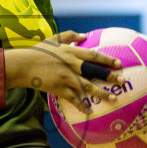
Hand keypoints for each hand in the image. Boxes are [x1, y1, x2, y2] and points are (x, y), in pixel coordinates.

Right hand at [5, 32, 123, 112]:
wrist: (24, 65)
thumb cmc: (39, 51)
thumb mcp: (54, 39)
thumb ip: (70, 35)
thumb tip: (84, 36)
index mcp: (71, 52)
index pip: (93, 56)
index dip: (107, 60)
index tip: (119, 64)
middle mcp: (71, 65)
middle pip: (94, 71)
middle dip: (109, 76)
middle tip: (122, 81)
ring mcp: (66, 78)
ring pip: (87, 86)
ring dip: (101, 93)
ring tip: (113, 98)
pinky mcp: (59, 89)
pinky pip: (73, 99)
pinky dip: (81, 105)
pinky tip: (89, 111)